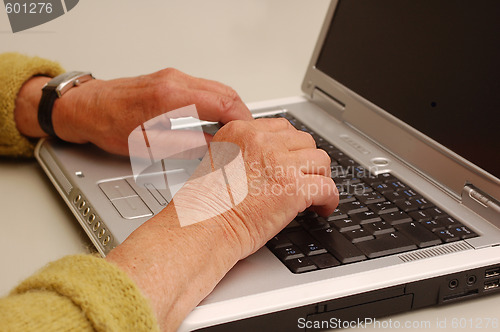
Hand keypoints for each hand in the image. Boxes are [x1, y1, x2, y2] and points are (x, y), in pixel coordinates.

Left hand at [15, 68, 251, 154]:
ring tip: (233, 131)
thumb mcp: (149, 146)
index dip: (243, 121)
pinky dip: (217, 103)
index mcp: (172, 97)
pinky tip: (215, 119)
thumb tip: (215, 150)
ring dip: (230, 108)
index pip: (223, 103)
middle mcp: (175, 81)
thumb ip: (187, 146)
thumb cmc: (108, 124)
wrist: (86, 107)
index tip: (250, 135)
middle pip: (225, 92)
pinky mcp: (170, 80)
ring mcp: (173, 77)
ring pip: (217, 88)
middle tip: (247, 136)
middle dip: (242, 114)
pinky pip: (204, 88)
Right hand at [171, 118, 338, 257]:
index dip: (292, 148)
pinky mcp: (294, 187)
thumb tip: (268, 164)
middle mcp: (261, 141)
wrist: (203, 227)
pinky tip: (322, 208)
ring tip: (314, 194)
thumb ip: (244, 155)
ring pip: (321, 160)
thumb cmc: (205, 206)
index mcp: (241, 132)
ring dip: (320, 177)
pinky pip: (327, 187)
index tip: (294, 161)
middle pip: (305, 141)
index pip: (282, 128)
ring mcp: (279, 162)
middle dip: (307, 161)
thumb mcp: (217, 164)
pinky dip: (329, 200)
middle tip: (305, 179)